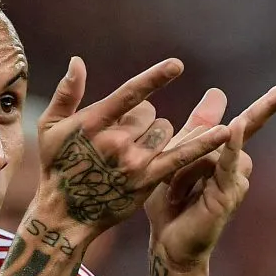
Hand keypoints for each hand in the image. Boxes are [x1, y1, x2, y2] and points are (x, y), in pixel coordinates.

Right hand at [31, 56, 230, 238]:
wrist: (64, 214)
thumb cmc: (55, 166)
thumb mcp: (50, 127)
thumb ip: (67, 93)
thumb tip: (78, 61)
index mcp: (94, 123)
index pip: (131, 93)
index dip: (155, 78)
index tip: (178, 66)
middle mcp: (116, 141)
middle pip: (149, 113)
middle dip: (140, 120)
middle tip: (119, 139)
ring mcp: (133, 162)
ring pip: (164, 131)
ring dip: (155, 136)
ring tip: (131, 153)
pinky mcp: (146, 180)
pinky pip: (181, 156)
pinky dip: (203, 144)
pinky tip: (224, 133)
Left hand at [145, 80, 275, 269]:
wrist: (168, 244)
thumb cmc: (170, 204)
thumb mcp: (177, 158)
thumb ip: (198, 127)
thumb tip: (219, 91)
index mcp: (227, 156)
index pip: (249, 124)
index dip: (270, 104)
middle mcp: (238, 166)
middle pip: (213, 136)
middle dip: (183, 155)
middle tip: (172, 185)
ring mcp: (237, 180)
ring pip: (210, 149)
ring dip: (181, 170)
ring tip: (174, 196)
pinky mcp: (228, 194)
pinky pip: (228, 163)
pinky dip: (233, 145)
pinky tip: (237, 126)